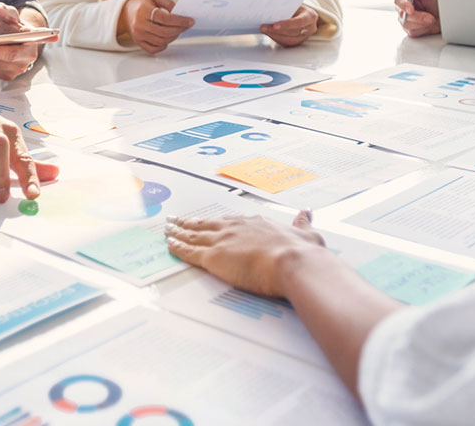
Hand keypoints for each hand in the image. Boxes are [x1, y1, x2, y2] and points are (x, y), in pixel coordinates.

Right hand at [119, 0, 193, 53]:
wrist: (125, 13)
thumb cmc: (141, 4)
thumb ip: (167, 2)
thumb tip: (178, 11)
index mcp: (143, 11)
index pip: (165, 19)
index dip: (180, 21)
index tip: (190, 21)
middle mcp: (139, 24)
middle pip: (164, 32)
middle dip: (179, 29)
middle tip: (186, 26)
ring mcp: (138, 35)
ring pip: (161, 41)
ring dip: (173, 37)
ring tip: (178, 30)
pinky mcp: (138, 42)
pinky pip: (154, 49)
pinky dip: (164, 45)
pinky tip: (167, 38)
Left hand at [164, 210, 326, 298]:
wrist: (293, 261)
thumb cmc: (302, 252)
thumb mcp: (306, 234)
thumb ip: (303, 224)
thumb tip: (306, 213)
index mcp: (257, 224)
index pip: (230, 222)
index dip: (217, 222)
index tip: (208, 220)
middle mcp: (236, 229)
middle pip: (207, 225)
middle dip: (190, 223)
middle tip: (177, 219)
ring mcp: (223, 242)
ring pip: (194, 235)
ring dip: (179, 232)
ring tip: (168, 228)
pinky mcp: (214, 258)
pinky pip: (189, 252)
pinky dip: (178, 248)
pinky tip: (170, 245)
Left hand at [261, 6, 319, 47]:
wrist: (303, 14)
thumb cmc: (297, 7)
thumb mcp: (294, 4)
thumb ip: (285, 8)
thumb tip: (269, 11)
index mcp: (310, 16)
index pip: (299, 22)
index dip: (287, 24)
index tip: (274, 25)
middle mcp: (310, 28)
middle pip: (292, 32)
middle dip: (276, 31)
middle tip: (263, 27)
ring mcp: (305, 37)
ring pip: (289, 40)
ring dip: (274, 35)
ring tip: (264, 30)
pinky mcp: (298, 42)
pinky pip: (287, 43)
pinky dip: (276, 38)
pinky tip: (268, 33)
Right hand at [394, 0, 439, 36]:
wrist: (447, 17)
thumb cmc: (439, 4)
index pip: (398, 0)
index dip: (404, 6)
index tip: (411, 10)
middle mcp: (404, 8)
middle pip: (402, 15)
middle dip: (417, 17)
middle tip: (430, 18)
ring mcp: (407, 20)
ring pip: (406, 25)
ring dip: (421, 24)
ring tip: (432, 20)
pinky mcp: (411, 29)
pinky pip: (413, 32)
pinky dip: (423, 29)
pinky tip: (429, 25)